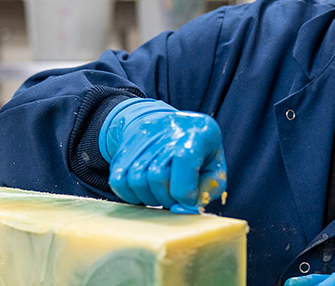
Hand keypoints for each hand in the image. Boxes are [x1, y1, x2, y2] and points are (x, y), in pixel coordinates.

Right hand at [99, 98, 226, 212]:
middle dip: (166, 199)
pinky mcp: (125, 148)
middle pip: (157, 175)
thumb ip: (209, 189)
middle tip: (174, 200)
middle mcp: (167, 130)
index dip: (185, 192)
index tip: (187, 202)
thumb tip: (185, 208)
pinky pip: (118, 180)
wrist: (174, 126)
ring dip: (149, 198)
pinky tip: (145, 194)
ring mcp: (142, 138)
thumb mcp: (216, 166)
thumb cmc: (200, 151)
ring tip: (161, 196)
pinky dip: (130, 195)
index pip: (184, 160)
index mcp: (196, 132)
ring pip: (136, 180)